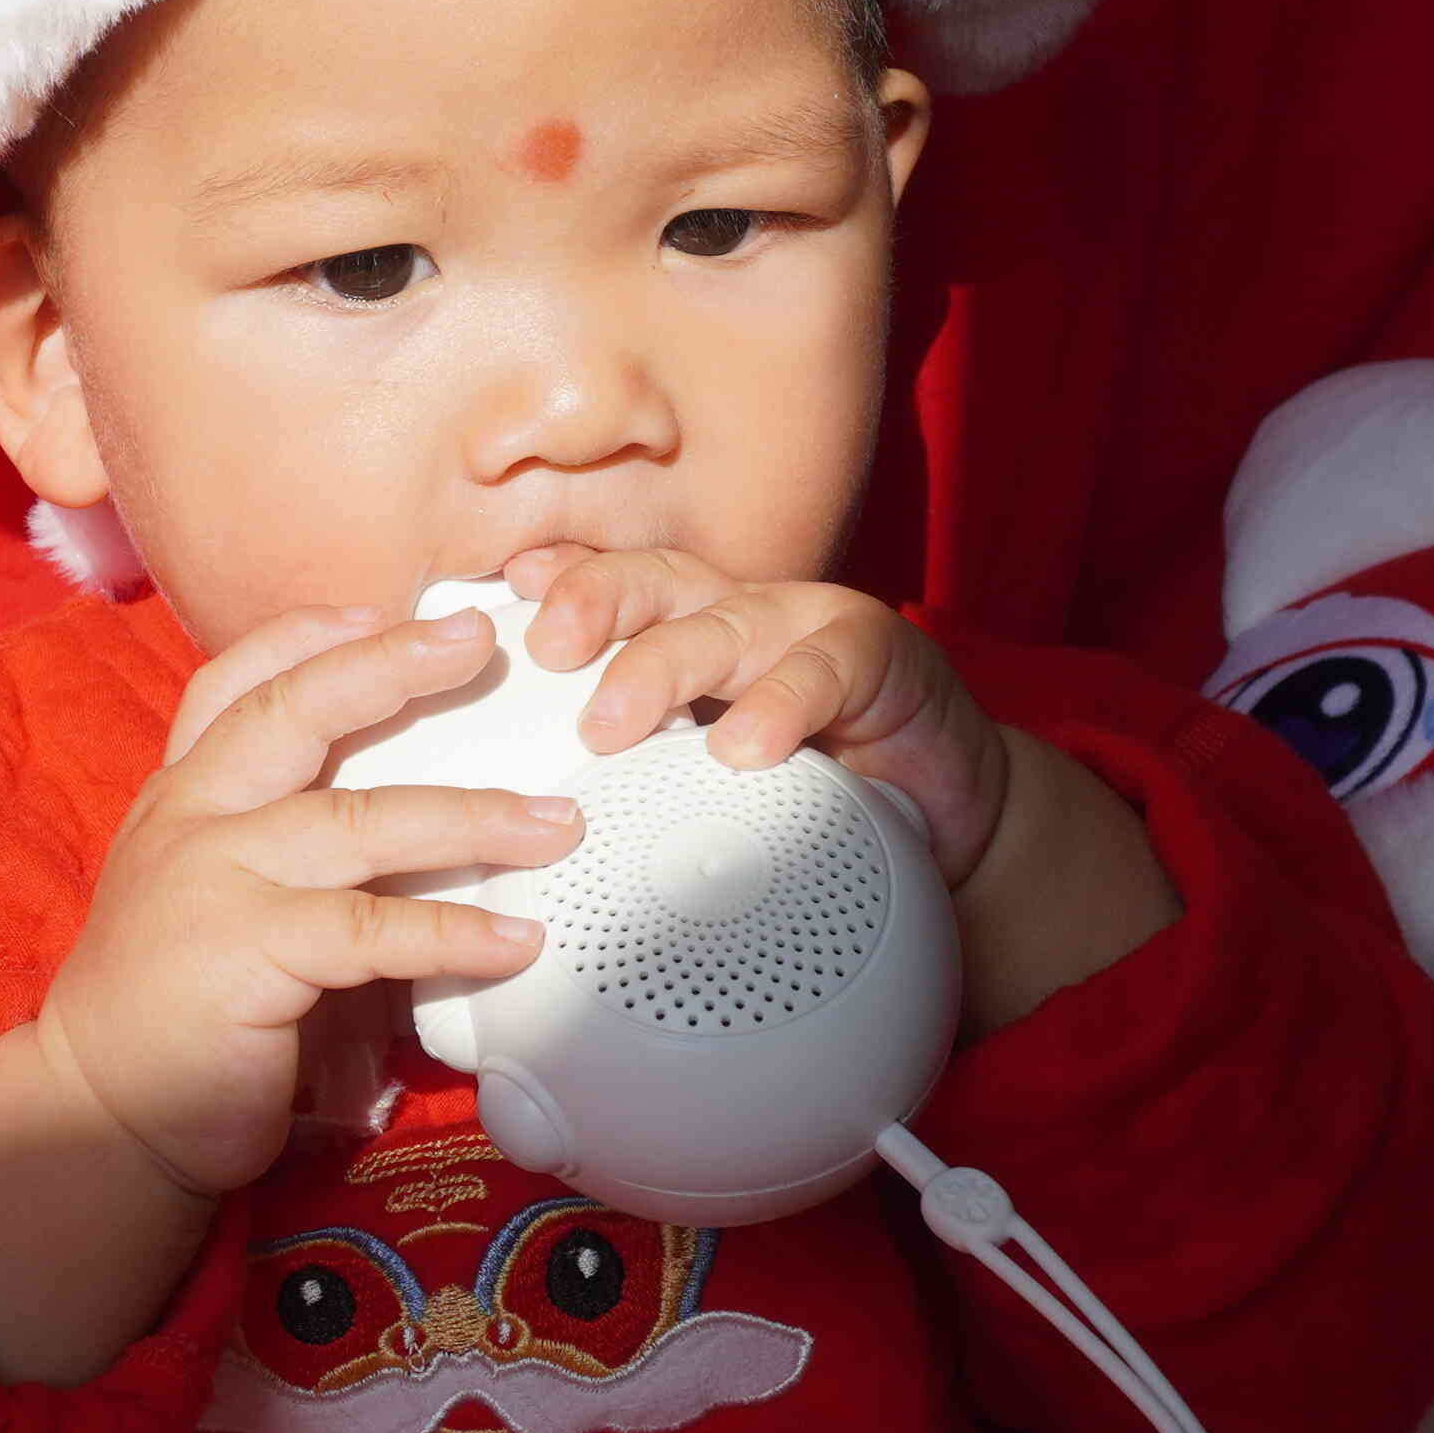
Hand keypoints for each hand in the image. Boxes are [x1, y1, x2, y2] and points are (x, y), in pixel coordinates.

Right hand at [0, 604, 578, 1381]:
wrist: (102, 1113)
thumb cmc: (181, 1012)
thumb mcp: (228, 904)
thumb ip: (304, 859)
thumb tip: (437, 831)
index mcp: (183, 797)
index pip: (235, 682)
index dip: (310, 634)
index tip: (388, 606)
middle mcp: (191, 819)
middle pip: (293, 710)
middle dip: (391, 665)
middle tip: (479, 640)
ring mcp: (213, 879)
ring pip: (357, 820)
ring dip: (470, 816)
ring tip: (555, 823)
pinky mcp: (246, 953)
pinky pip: (371, 931)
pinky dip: (453, 931)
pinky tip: (515, 939)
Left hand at [500, 549, 1174, 1029]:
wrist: (940, 821)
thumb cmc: (803, 800)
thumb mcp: (701, 791)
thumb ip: (629, 789)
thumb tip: (511, 852)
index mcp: (677, 632)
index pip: (604, 589)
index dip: (552, 583)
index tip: (493, 597)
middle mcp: (733, 614)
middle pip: (650, 581)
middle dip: (590, 602)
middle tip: (544, 650)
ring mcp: (804, 626)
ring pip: (723, 622)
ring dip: (661, 666)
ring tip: (610, 724)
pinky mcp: (878, 652)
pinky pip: (824, 668)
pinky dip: (780, 704)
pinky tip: (747, 745)